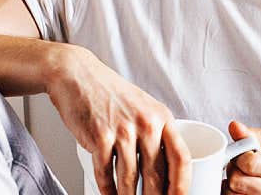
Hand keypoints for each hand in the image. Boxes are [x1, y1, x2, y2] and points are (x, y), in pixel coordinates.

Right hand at [45, 44, 190, 194]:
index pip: (181, 158)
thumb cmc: (111, 94)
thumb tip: (165, 169)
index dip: (182, 185)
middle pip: (157, 174)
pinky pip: (105, 173)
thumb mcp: (144, 108)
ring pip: (130, 178)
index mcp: (162, 118)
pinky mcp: (99, 137)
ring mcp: (122, 131)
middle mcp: (146, 124)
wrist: (78, 76)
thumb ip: (156, 134)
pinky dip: (107, 190)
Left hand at [223, 121, 260, 194]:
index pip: (251, 163)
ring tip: (245, 174)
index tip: (244, 151)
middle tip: (242, 162)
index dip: (240, 154)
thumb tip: (235, 128)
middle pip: (238, 181)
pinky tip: (245, 185)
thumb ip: (257, 134)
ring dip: (233, 182)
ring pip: (233, 194)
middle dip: (234, 168)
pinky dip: (236, 192)